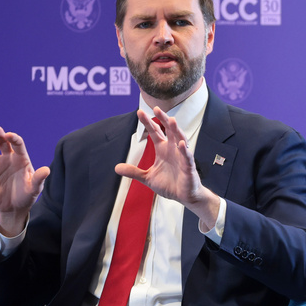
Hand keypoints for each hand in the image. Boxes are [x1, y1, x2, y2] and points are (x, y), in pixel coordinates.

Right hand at [0, 126, 49, 235]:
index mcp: (22, 159)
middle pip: (4, 144)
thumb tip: (47, 170)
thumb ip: (38, 179)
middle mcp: (9, 159)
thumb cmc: (27, 196)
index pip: (18, 145)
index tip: (9, 136)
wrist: (14, 208)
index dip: (14, 139)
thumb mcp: (34, 188)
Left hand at [116, 108, 219, 227]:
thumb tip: (116, 168)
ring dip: (176, 130)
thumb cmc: (169, 184)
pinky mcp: (189, 167)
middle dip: (162, 119)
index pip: (155, 132)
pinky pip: (187, 157)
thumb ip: (134, 172)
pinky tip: (182, 144)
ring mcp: (182, 157)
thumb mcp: (148, 178)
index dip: (148, 123)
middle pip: (168, 130)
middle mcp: (172, 150)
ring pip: (180, 139)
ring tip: (171, 120)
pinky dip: (185, 151)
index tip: (139, 112)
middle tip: (155, 108)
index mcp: (163, 150)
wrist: (184, 197)